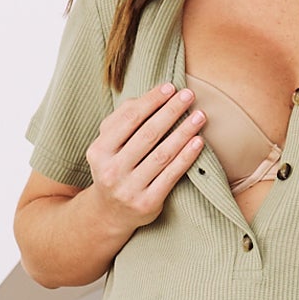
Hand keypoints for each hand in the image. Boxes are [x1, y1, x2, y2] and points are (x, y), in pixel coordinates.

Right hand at [85, 83, 207, 235]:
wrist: (110, 213)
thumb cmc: (114, 168)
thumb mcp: (108, 145)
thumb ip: (123, 120)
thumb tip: (149, 98)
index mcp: (99, 150)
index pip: (128, 119)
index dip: (151, 101)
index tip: (170, 87)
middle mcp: (111, 170)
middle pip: (147, 134)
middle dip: (170, 111)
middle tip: (189, 95)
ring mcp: (129, 189)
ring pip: (162, 154)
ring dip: (183, 132)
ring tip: (199, 116)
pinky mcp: (147, 203)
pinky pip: (171, 175)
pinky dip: (186, 157)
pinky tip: (198, 142)